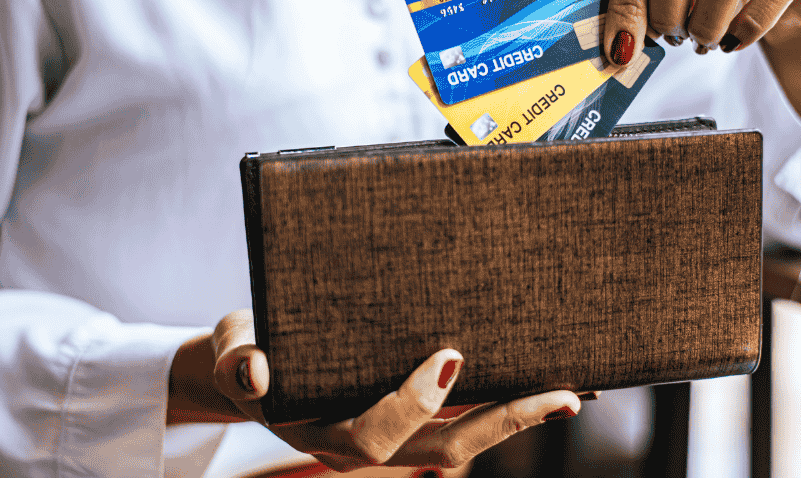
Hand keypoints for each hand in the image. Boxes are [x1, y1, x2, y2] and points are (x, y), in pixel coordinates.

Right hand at [168, 310, 582, 471]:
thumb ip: (238, 361)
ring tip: (568, 394)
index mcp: (323, 429)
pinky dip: (501, 407)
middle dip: (500, 424)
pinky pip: (460, 422)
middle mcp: (362, 444)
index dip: (413, 403)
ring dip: (513, 421)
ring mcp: (390, 436)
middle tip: (555, 394)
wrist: (252, 366)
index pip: (375, 434)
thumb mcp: (233, 349)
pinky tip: (541, 384)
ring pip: (458, 444)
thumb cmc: (246, 351)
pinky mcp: (409, 418)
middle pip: (439, 451)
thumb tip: (255, 373)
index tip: (450, 356)